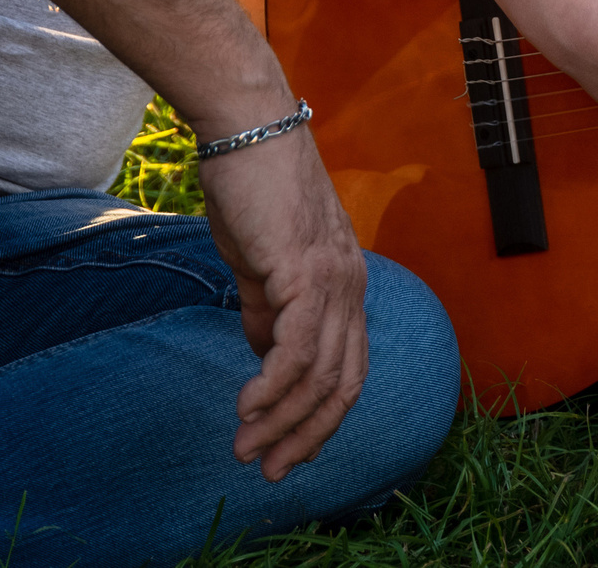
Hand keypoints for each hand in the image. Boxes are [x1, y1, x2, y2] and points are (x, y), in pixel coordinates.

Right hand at [197, 126, 368, 478]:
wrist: (246, 127)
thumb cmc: (250, 187)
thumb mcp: (260, 259)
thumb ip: (266, 307)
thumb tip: (263, 355)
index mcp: (346, 282)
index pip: (349, 367)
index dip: (320, 416)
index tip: (286, 448)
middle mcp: (351, 284)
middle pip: (343, 383)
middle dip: (307, 435)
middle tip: (268, 469)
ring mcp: (334, 277)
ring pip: (319, 374)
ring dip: (281, 421)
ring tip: (245, 449)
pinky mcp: (304, 269)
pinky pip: (296, 347)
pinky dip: (273, 386)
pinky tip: (246, 407)